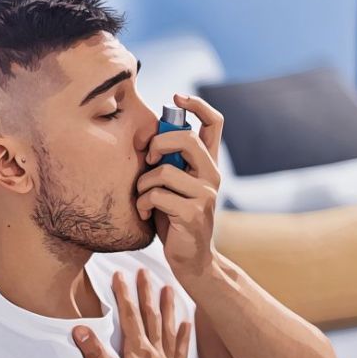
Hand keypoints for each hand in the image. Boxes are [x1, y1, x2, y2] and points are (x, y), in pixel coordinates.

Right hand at [71, 268, 190, 357]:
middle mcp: (156, 354)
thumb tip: (80, 330)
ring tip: (170, 288)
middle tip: (145, 272)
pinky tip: (187, 324)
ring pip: (169, 329)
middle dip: (146, 292)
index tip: (120, 274)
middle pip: (150, 316)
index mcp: (138, 353)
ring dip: (168, 307)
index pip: (129, 316)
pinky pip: (181, 351)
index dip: (124, 294)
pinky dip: (184, 336)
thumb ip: (95, 355)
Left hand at [136, 93, 222, 280]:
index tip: (177, 97)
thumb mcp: (173, 186)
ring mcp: (205, 195)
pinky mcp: (192, 214)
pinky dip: (141, 203)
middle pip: (185, 138)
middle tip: (147, 159)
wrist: (191, 260)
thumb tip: (148, 136)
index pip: (215, 123)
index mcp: (208, 164)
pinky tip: (143, 213)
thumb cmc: (174, 220)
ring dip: (142, 184)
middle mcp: (212, 175)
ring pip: (163, 171)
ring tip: (141, 197)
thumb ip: (169, 162)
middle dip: (157, 143)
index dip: (198, 104)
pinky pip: (156, 195)